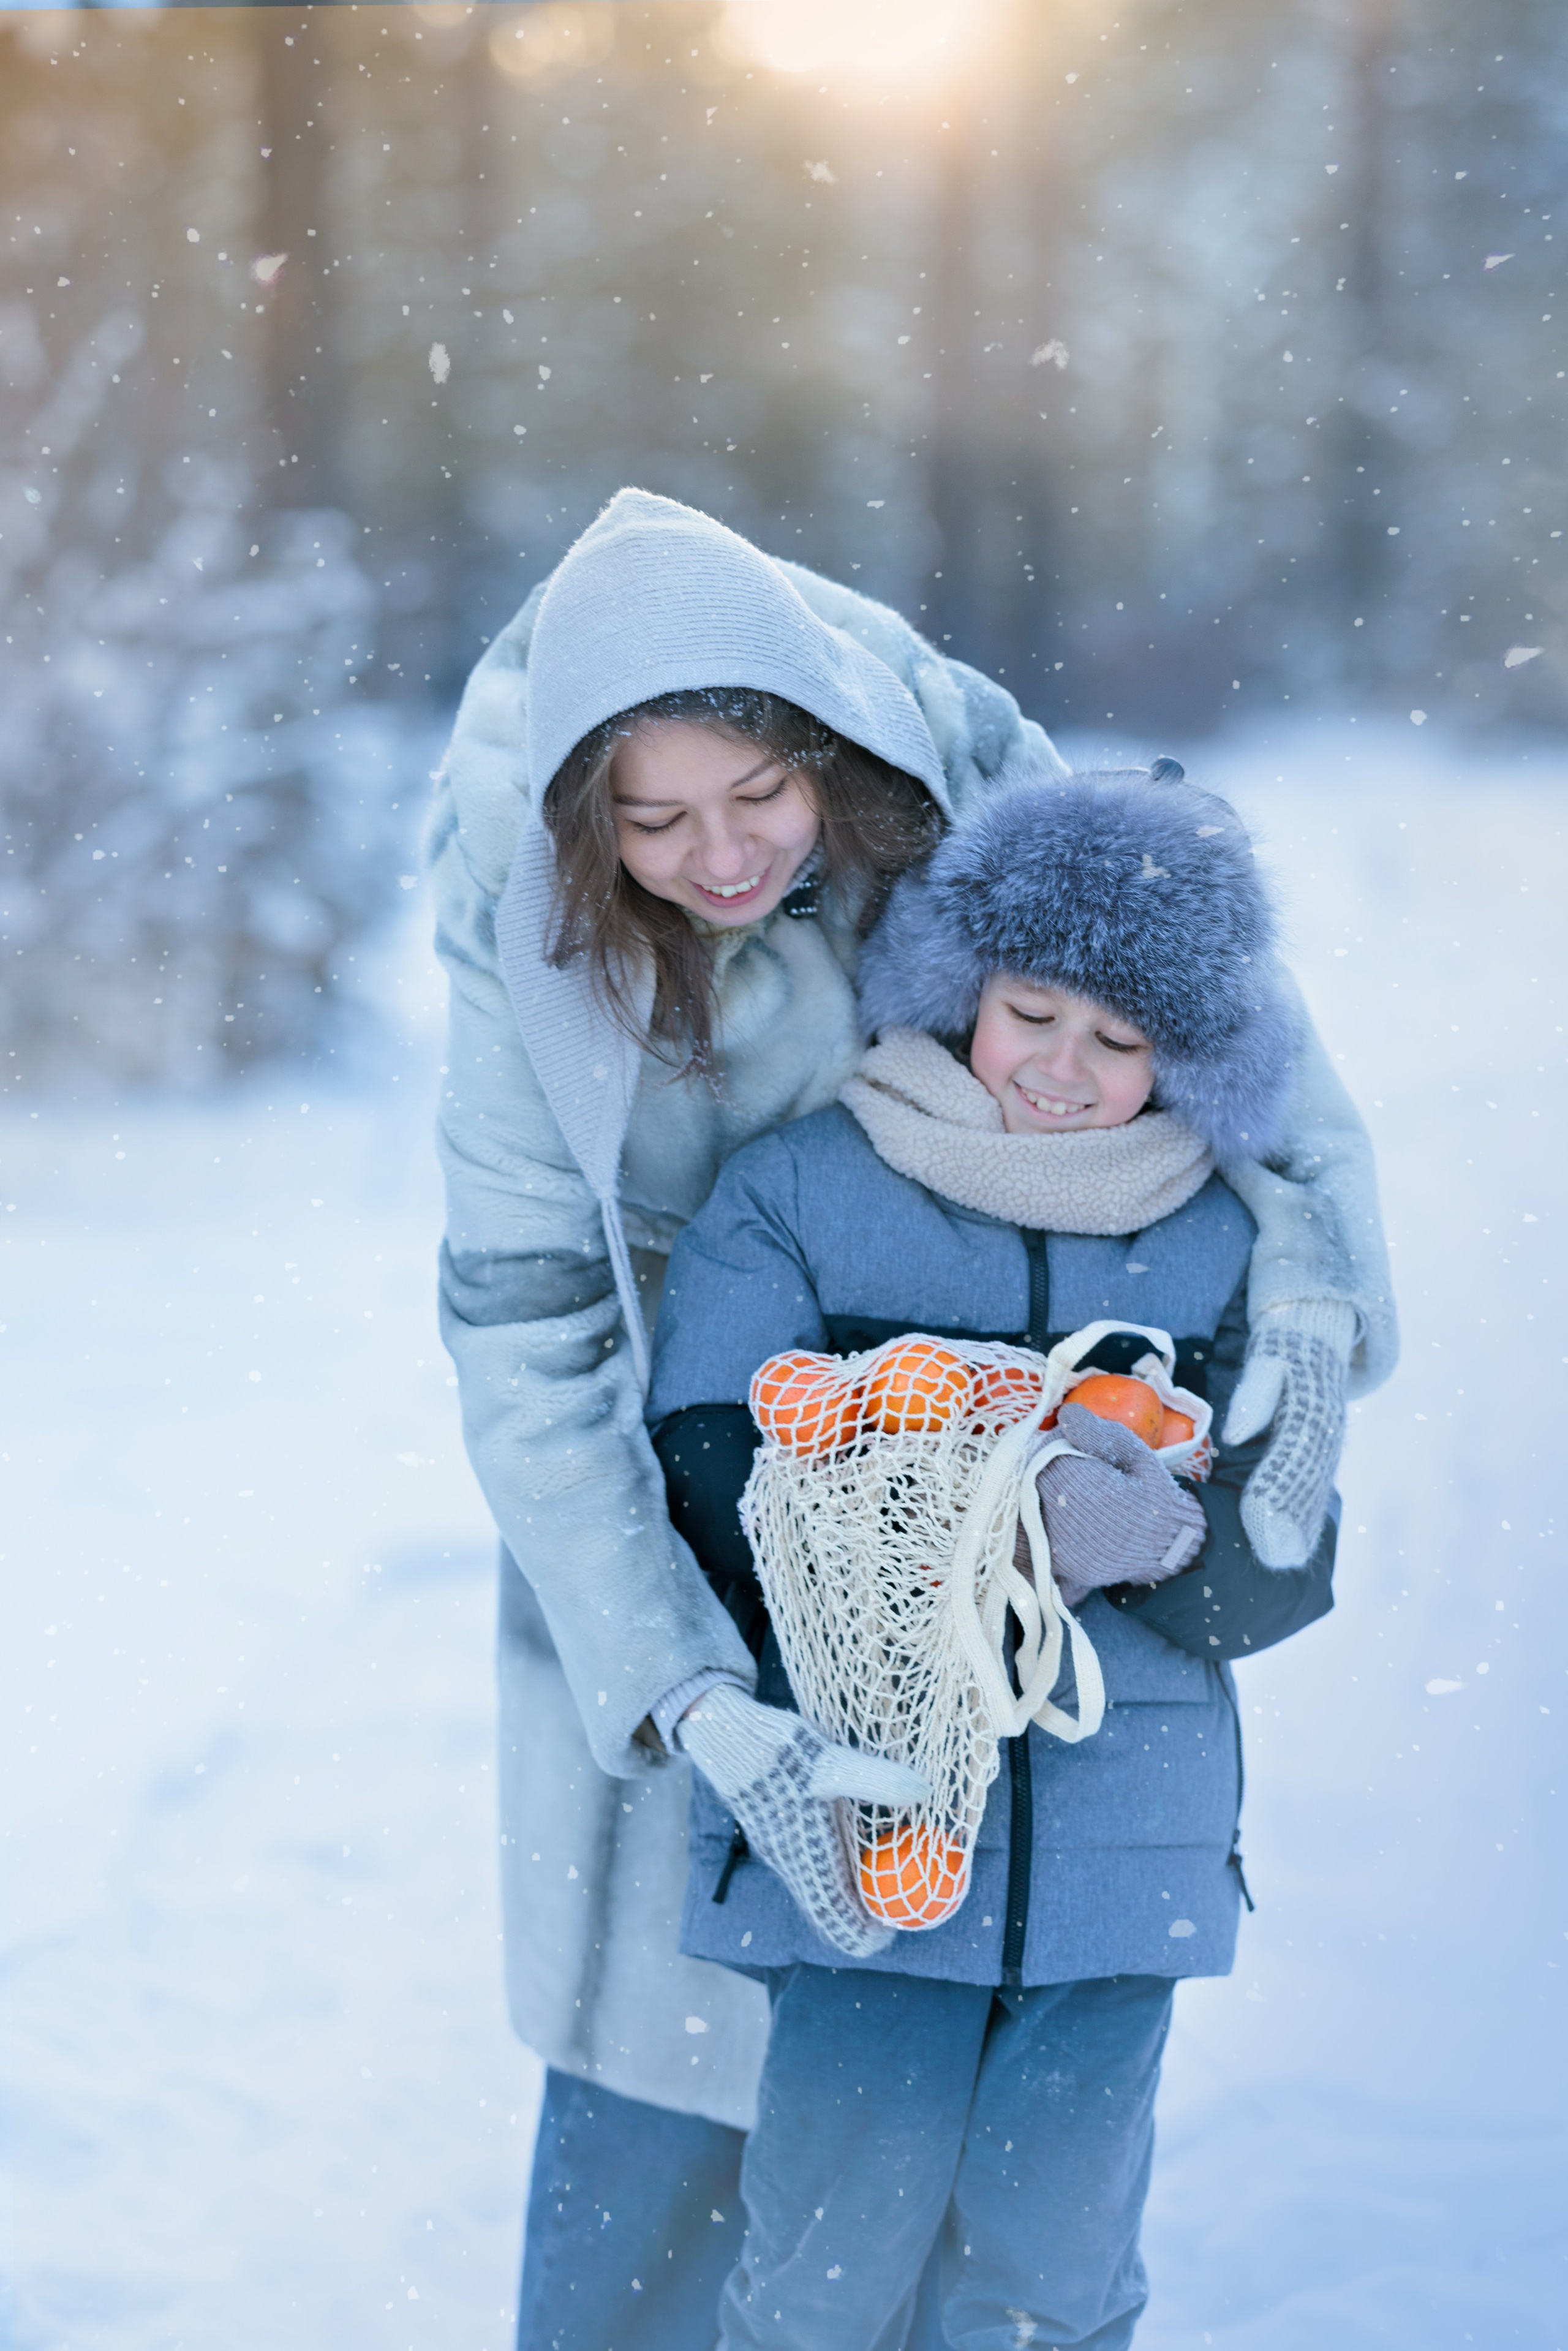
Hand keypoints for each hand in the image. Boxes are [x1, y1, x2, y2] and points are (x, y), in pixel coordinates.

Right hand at [677, 1684, 927, 1957]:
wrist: (725, 1734)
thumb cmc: (777, 1750)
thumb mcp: (831, 1762)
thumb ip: (876, 1779)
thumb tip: (924, 1791)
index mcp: (806, 1859)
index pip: (836, 1920)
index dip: (866, 1935)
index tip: (894, 1929)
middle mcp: (792, 1863)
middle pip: (830, 1910)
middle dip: (864, 1913)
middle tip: (900, 1899)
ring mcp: (782, 1849)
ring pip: (819, 1887)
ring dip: (850, 1890)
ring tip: (885, 1871)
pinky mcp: (777, 1831)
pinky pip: (810, 1864)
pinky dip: (836, 1867)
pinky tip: (856, 1840)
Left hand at [1030, 1402, 1206, 1609]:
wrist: (1170, 1543)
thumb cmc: (1152, 1492)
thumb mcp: (1133, 1453)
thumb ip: (1098, 1433)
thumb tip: (1065, 1414)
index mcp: (1075, 1483)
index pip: (1041, 1454)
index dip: (1052, 1445)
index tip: (1071, 1446)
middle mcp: (1060, 1517)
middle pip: (1029, 1482)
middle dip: (1043, 1471)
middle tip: (1071, 1470)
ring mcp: (1059, 1546)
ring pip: (1028, 1510)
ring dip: (1037, 1498)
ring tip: (1066, 1493)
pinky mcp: (1062, 1565)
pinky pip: (1038, 1539)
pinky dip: (1042, 1525)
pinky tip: (1062, 1516)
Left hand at [1223, 1303, 1352, 1567]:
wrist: (1316, 1335)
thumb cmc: (1284, 1348)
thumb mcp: (1269, 1358)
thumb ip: (1255, 1394)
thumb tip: (1236, 1432)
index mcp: (1313, 1411)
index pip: (1292, 1459)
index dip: (1276, 1491)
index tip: (1258, 1520)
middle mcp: (1326, 1434)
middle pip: (1306, 1485)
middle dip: (1288, 1522)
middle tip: (1271, 1558)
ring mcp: (1327, 1446)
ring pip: (1313, 1493)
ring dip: (1299, 1529)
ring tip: (1280, 1563)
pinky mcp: (1320, 1454)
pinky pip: (1313, 1491)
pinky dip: (1305, 1520)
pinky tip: (1290, 1547)